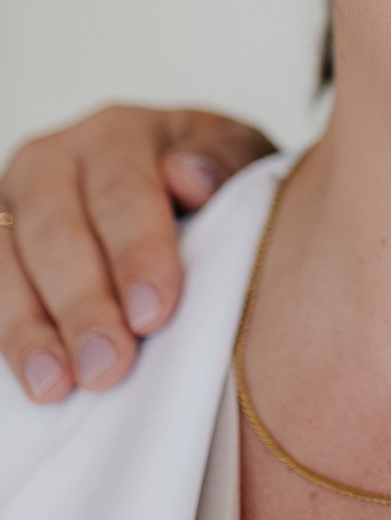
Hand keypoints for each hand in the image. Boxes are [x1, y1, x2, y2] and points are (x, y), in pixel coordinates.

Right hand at [0, 106, 276, 401]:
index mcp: (118, 134)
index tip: (154, 315)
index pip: (122, 193)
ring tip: (56, 385)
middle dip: (82, 305)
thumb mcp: (239, 162)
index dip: (136, 255)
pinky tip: (28, 376)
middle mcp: (52, 160)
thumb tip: (188, 178)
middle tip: (107, 367)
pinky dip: (5, 335)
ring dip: (29, 329)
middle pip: (55, 233)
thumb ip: (225, 162)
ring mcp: (10, 204)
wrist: (181, 195)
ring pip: (3, 263)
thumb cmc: (213, 186)